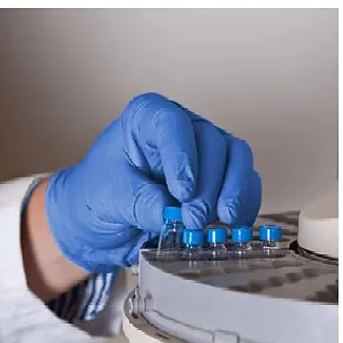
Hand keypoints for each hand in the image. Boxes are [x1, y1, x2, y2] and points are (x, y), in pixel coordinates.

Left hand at [45, 93, 262, 271]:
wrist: (102, 224)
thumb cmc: (97, 197)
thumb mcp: (108, 198)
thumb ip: (139, 202)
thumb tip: (169, 212)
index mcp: (147, 118)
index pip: (173, 124)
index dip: (183, 157)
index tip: (182, 191)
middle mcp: (182, 128)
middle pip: (212, 143)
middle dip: (208, 185)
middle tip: (194, 218)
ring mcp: (206, 152)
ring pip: (236, 159)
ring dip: (232, 192)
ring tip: (219, 221)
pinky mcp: (221, 178)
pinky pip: (245, 183)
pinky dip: (245, 204)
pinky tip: (235, 225)